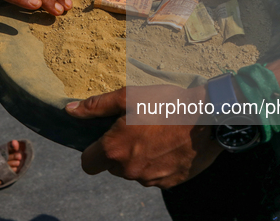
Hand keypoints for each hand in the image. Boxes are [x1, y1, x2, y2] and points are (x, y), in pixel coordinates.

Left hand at [66, 85, 223, 188]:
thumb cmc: (167, 103)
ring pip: (135, 171)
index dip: (94, 150)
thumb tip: (70, 111)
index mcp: (114, 150)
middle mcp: (129, 171)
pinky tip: (171, 145)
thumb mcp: (129, 96)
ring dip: (140, 157)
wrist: (208, 118)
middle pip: (113, 166)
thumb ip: (97, 106)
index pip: (88, 163)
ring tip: (157, 134)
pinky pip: (155, 176)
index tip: (107, 137)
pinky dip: (158, 164)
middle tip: (137, 128)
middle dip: (120, 151)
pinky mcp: (170, 183)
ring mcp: (150, 180)